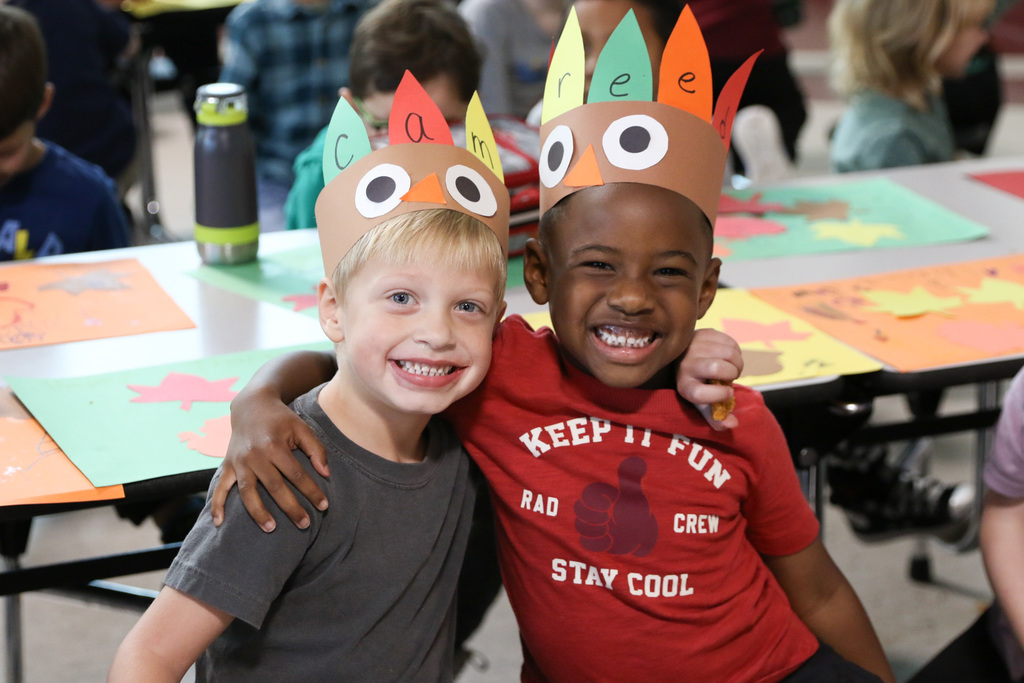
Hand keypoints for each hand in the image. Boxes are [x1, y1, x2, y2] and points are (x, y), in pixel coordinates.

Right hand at [209, 389, 328, 530]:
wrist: (251, 405)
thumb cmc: (281, 419)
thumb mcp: (302, 428)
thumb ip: (316, 449)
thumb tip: (325, 474)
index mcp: (274, 445)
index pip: (296, 474)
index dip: (311, 491)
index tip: (324, 506)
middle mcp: (254, 455)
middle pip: (274, 486)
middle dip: (291, 507)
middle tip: (304, 524)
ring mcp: (238, 461)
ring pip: (247, 492)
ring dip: (258, 512)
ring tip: (271, 528)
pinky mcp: (227, 465)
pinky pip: (220, 487)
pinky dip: (217, 505)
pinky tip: (219, 523)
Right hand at [574, 456, 657, 556]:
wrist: (644, 533)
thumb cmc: (637, 510)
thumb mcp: (635, 495)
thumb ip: (632, 479)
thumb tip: (637, 460)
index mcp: (602, 497)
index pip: (587, 493)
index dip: (596, 496)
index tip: (613, 500)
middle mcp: (595, 511)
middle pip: (578, 509)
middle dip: (590, 513)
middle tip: (607, 516)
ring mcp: (595, 526)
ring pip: (580, 526)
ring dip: (592, 528)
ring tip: (608, 528)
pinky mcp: (598, 541)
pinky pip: (586, 542)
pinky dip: (596, 542)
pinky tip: (610, 540)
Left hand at [678, 328, 743, 429]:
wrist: (683, 358)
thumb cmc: (698, 384)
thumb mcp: (702, 403)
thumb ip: (716, 417)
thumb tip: (733, 424)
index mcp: (685, 386)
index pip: (700, 394)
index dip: (720, 395)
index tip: (728, 394)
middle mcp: (686, 365)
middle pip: (718, 368)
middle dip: (733, 373)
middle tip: (732, 376)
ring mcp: (694, 347)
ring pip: (729, 353)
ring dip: (738, 362)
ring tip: (732, 367)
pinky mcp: (704, 333)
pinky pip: (730, 341)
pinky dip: (736, 351)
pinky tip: (728, 356)